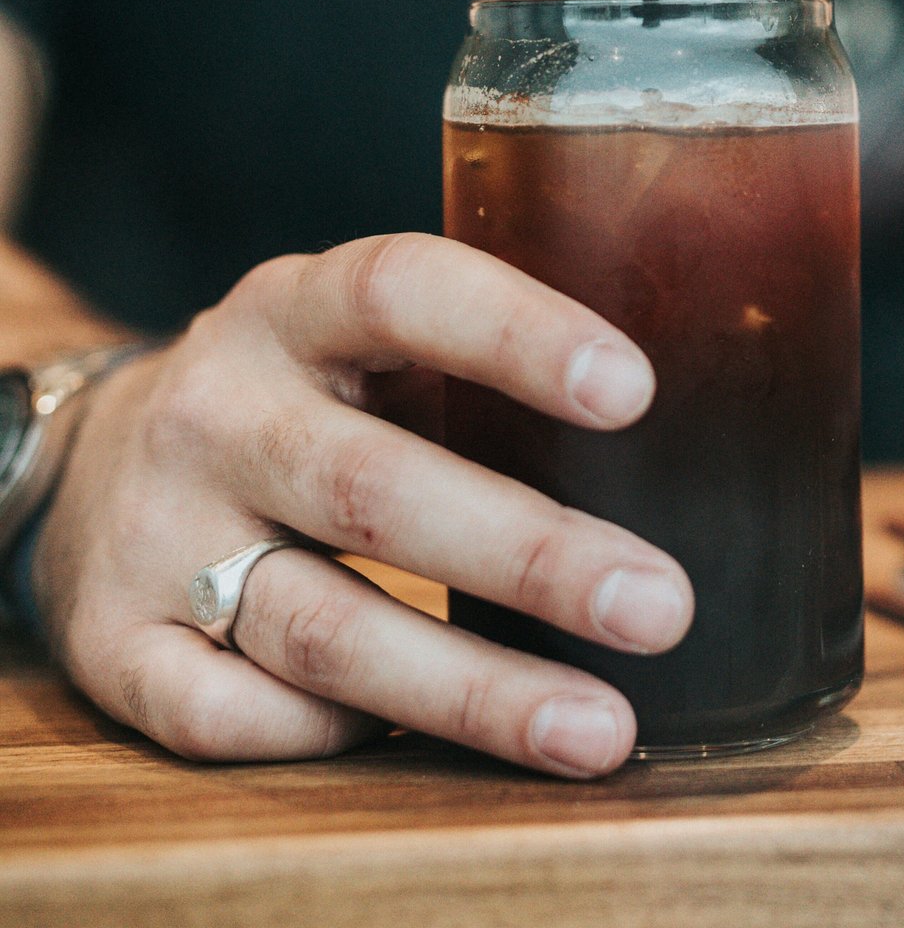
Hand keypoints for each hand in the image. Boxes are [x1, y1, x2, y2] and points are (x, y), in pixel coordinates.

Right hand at [30, 233, 692, 771]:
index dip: (517, 334)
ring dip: (472, 687)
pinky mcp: (112, 642)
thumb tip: (680, 436)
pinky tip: (418, 743)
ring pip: (321, 627)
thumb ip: (474, 366)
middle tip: (660, 605)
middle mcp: (217, 409)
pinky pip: (232, 715)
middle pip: (377, 489)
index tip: (634, 389)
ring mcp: (153, 531)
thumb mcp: (361, 340)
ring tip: (599, 727)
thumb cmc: (300, 397)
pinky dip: (330, 734)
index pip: (402, 291)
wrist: (93, 462)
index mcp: (294, 308)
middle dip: (530, 556)